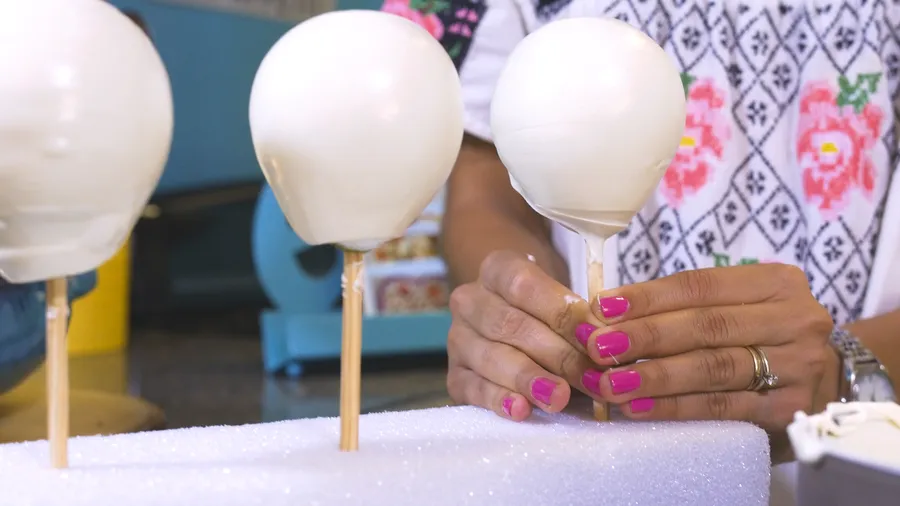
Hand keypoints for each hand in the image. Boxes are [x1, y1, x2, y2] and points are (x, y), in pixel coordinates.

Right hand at [446, 250, 603, 419]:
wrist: (517, 326)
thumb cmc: (549, 312)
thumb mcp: (565, 302)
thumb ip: (580, 320)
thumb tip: (603, 343)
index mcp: (496, 269)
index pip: (524, 285)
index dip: (562, 312)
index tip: (595, 338)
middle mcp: (470, 300)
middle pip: (511, 325)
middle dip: (556, 354)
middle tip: (590, 378)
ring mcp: (458, 339)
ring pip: (492, 357)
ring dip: (529, 379)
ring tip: (559, 397)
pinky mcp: (455, 376)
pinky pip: (474, 389)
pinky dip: (499, 400)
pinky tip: (521, 410)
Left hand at [579, 263, 837, 430]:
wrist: (829, 381)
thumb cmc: (763, 336)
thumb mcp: (738, 307)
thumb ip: (686, 306)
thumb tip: (608, 313)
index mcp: (776, 282)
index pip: (700, 286)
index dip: (648, 297)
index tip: (602, 307)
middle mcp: (795, 319)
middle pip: (706, 326)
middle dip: (644, 336)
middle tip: (597, 346)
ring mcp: (798, 365)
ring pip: (713, 367)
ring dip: (654, 376)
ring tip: (610, 382)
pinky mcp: (790, 409)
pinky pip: (723, 406)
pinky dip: (676, 407)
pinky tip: (640, 407)